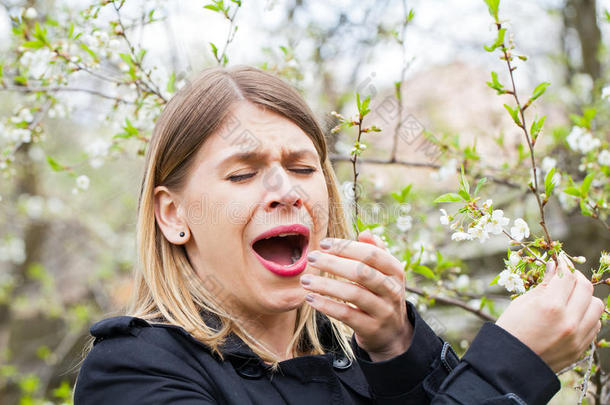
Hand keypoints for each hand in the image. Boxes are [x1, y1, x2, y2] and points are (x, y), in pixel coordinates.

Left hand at [301, 229, 412, 361]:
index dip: (346, 247)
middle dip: (333, 263)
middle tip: (311, 258)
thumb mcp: (385, 273)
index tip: (323, 244)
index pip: (371, 254)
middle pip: (362, 272)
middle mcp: (392, 290)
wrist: (392, 333)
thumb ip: (375, 251)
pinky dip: (327, 306)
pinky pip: (346, 315)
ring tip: (305, 280)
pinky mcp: (371, 328)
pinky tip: (310, 298)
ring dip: (325, 285)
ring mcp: (383, 311)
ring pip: (353, 293)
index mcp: (395, 271)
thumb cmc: (382, 294)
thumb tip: (365, 232)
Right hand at [495, 255, 604, 372]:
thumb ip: (544, 285)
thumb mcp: (522, 303)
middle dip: (576, 278)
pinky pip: (595, 324)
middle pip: (586, 288)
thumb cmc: (511, 330)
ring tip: (571, 297)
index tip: (560, 262)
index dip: (564, 265)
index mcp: (550, 306)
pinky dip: (588, 315)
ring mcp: (578, 337)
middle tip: (566, 277)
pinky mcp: (581, 348)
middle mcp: (569, 321)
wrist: (510, 364)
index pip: (568, 276)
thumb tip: (554, 268)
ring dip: (586, 297)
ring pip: (597, 306)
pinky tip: (574, 314)